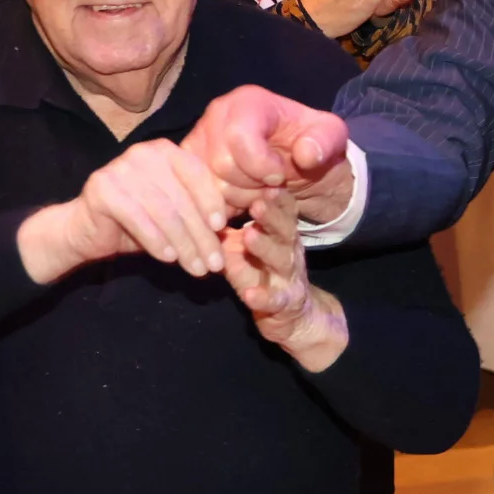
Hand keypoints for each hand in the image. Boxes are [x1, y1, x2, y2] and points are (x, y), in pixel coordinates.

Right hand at [16, 138, 230, 283]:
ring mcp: (121, 168)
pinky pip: (139, 220)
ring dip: (184, 245)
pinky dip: (157, 242)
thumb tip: (235, 228)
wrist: (87, 230)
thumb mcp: (175, 212)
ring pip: (164, 213)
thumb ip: (199, 212)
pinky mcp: (102, 188)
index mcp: (166, 151)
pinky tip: (169, 259)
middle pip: (183, 199)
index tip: (222, 230)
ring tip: (197, 269)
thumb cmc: (140, 221)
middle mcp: (144, 154)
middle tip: (214, 265)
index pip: (197, 175)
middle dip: (202, 236)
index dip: (212, 203)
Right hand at [183, 84, 356, 224]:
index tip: (280, 175)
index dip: (262, 166)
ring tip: (258, 189)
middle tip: (271, 184)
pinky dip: (224, 206)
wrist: (295, 162)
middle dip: (253, 184)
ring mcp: (197, 141)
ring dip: (241, 198)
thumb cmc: (311, 145)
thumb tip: (306, 154)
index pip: (240, 138)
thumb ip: (325, 141)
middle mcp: (215, 116)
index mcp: (248, 102)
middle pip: (222, 166)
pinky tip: (243, 197)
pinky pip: (198, 197)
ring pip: (209, 185)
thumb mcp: (331, 138)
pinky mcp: (189, 167)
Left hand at [222, 190, 347, 370]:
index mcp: (282, 234)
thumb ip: (230, 228)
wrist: (294, 317)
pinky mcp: (284, 304)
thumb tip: (200, 201)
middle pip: (285, 229)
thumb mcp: (249, 247)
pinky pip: (274, 300)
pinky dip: (262, 296)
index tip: (263, 177)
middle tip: (258, 201)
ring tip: (250, 236)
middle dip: (272, 215)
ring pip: (281, 260)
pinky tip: (249, 294)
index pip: (282, 209)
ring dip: (266, 247)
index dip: (275, 195)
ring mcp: (289, 278)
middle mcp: (289, 252)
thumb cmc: (263, 273)